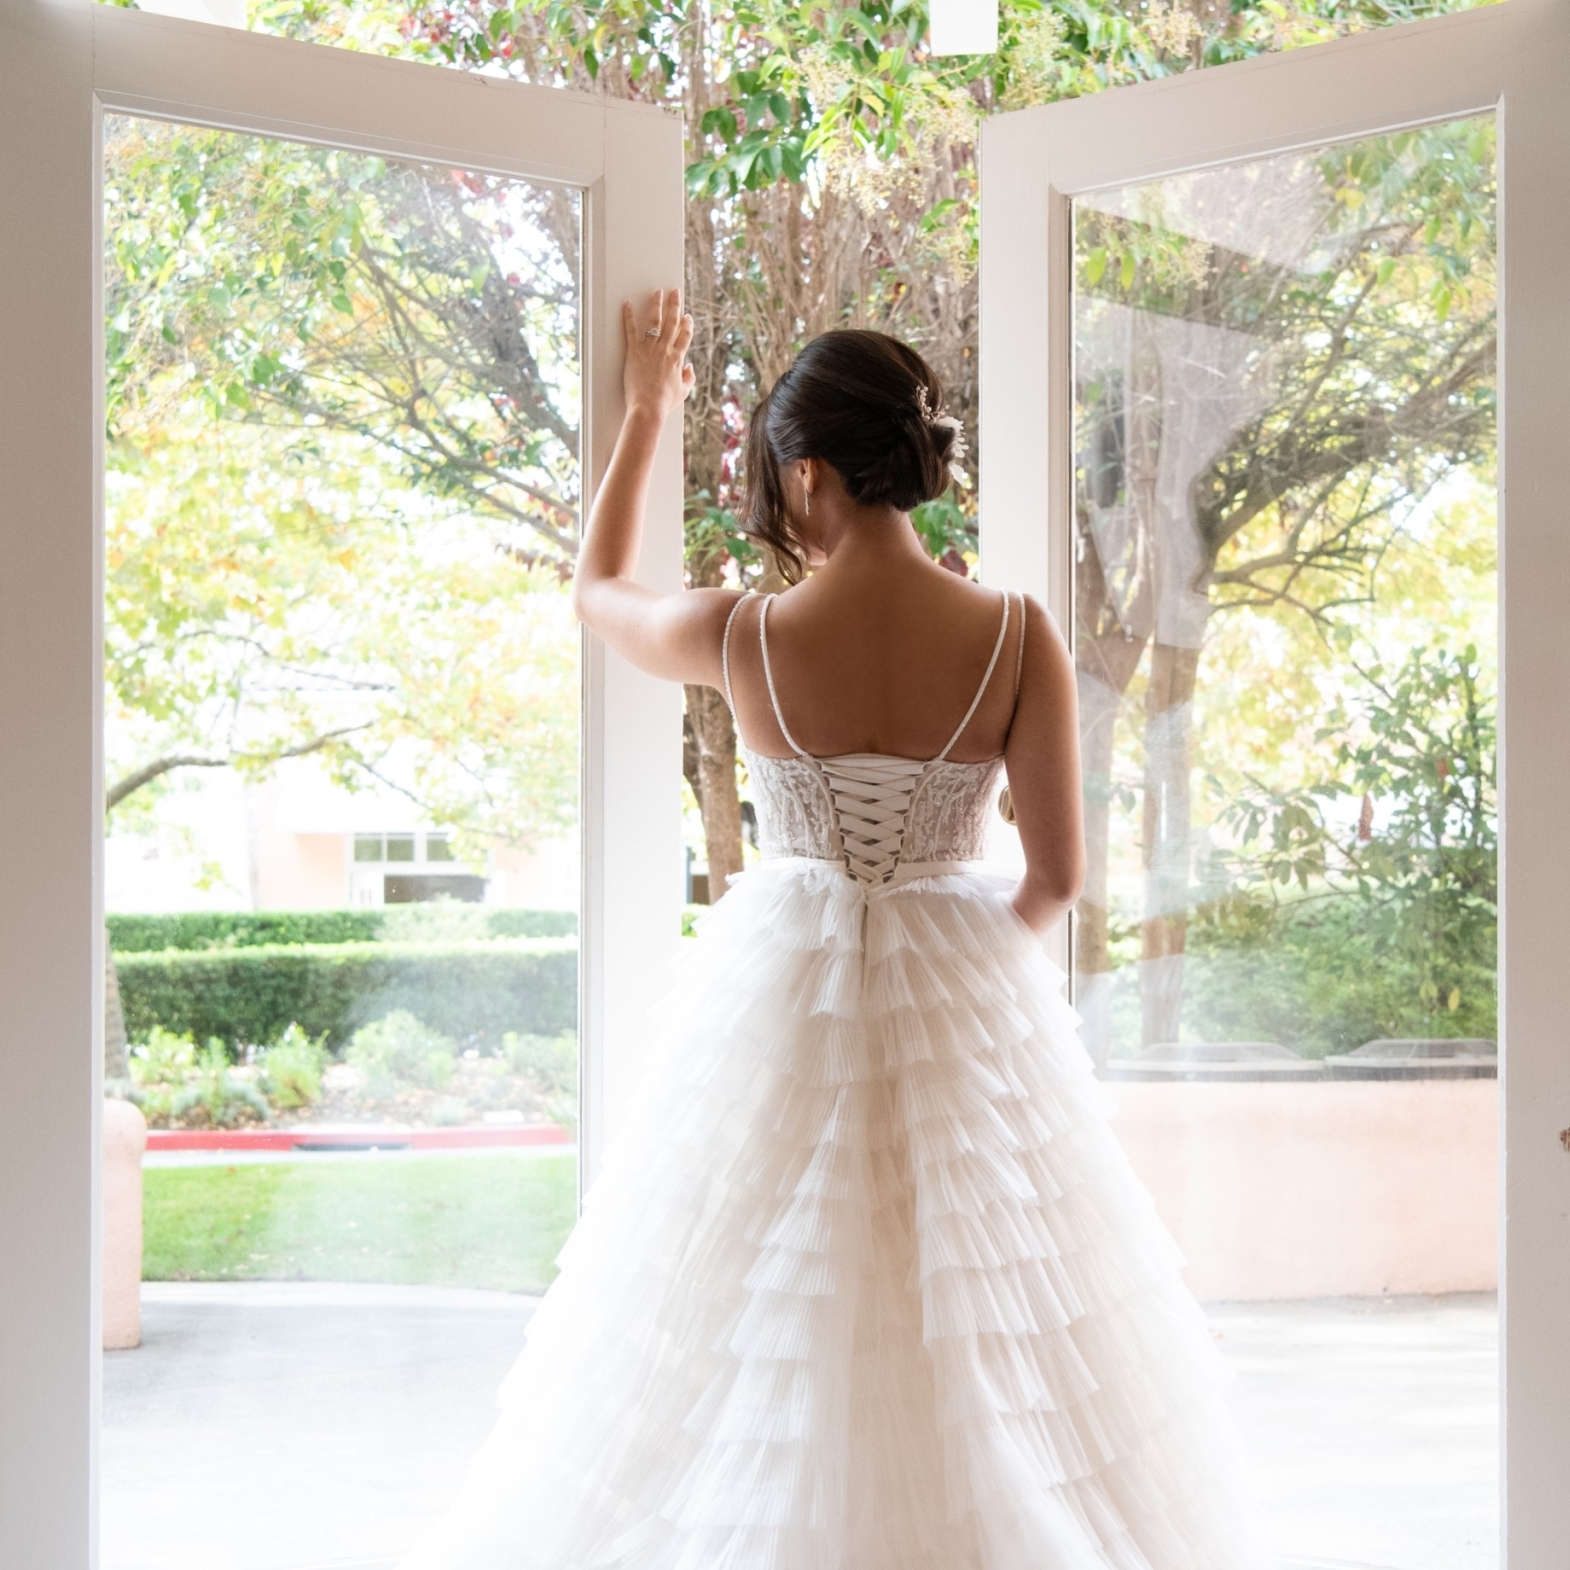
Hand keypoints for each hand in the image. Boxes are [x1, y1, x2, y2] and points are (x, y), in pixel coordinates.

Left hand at [623, 288, 694, 420]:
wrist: (648, 407)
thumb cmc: (665, 402)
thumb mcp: (683, 391)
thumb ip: (689, 377)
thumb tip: (690, 367)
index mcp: (678, 358)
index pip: (685, 335)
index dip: (687, 324)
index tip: (687, 316)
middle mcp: (665, 349)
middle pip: (672, 321)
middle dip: (674, 304)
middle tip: (675, 292)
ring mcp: (649, 348)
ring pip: (654, 321)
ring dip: (656, 304)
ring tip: (657, 292)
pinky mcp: (634, 351)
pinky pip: (631, 329)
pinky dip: (629, 316)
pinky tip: (628, 304)